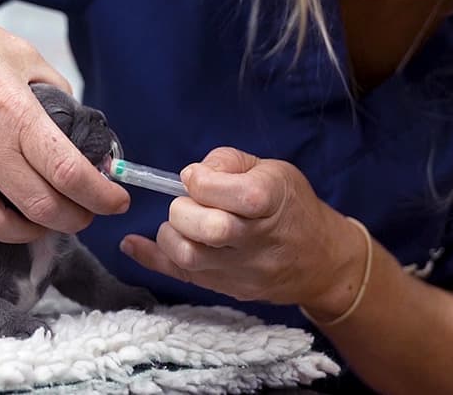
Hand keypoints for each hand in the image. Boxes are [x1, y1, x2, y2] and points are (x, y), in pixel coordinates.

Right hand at [0, 0, 129, 300]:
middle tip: (84, 213)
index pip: (68, 172)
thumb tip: (79, 130)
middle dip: (73, 218)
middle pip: (39, 206)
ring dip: (26, 234)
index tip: (118, 202)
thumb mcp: (21, 55)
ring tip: (40, 224)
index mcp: (13, 113)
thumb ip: (55, 94)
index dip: (101, 195)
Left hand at [119, 147, 365, 312]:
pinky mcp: (229, 289)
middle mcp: (259, 239)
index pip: (234, 193)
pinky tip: (133, 244)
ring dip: (170, 235)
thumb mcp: (272, 170)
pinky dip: (151, 259)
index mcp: (273, 201)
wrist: (320, 260)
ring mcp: (244, 270)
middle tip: (186, 203)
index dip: (203, 181)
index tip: (195, 176)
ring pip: (192, 258)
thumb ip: (228, 163)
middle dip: (184, 210)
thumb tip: (191, 174)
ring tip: (179, 223)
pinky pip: (182, 277)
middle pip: (211, 229)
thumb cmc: (292, 206)